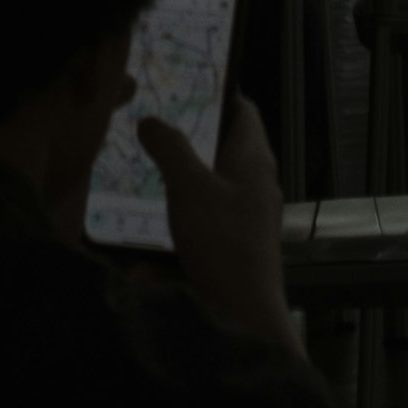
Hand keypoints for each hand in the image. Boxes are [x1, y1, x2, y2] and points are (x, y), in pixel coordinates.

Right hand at [141, 91, 295, 351]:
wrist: (244, 319)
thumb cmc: (222, 242)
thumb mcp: (189, 186)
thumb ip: (169, 148)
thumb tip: (151, 120)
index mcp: (255, 160)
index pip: (243, 110)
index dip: (217, 93)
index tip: (183, 88)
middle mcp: (259, 186)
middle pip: (227, 149)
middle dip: (192, 140)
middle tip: (155, 132)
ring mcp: (251, 221)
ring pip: (215, 188)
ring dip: (185, 183)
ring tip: (149, 177)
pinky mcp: (239, 251)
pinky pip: (209, 224)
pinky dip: (185, 221)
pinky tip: (156, 232)